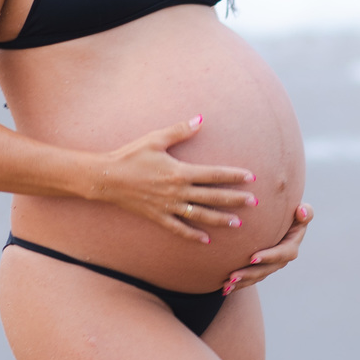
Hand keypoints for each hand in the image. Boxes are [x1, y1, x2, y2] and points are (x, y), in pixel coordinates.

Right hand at [96, 116, 257, 242]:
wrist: (106, 178)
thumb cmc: (130, 155)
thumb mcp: (155, 139)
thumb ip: (180, 130)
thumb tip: (200, 119)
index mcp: (180, 171)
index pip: (214, 174)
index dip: (233, 176)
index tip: (250, 178)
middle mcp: (177, 191)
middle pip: (212, 196)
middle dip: (235, 200)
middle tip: (253, 202)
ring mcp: (168, 206)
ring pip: (200, 216)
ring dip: (220, 220)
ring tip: (237, 223)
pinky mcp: (157, 216)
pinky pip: (179, 228)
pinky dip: (193, 235)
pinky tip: (206, 240)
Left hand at [221, 202, 312, 295]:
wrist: (278, 219)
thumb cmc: (290, 211)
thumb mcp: (301, 211)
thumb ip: (305, 211)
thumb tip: (301, 212)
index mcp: (291, 245)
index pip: (282, 253)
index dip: (269, 257)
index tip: (252, 258)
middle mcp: (281, 259)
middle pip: (266, 270)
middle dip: (249, 274)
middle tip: (233, 275)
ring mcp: (270, 266)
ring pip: (256, 277)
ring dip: (241, 282)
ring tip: (226, 284)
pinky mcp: (260, 268)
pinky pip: (249, 279)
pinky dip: (238, 285)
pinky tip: (223, 288)